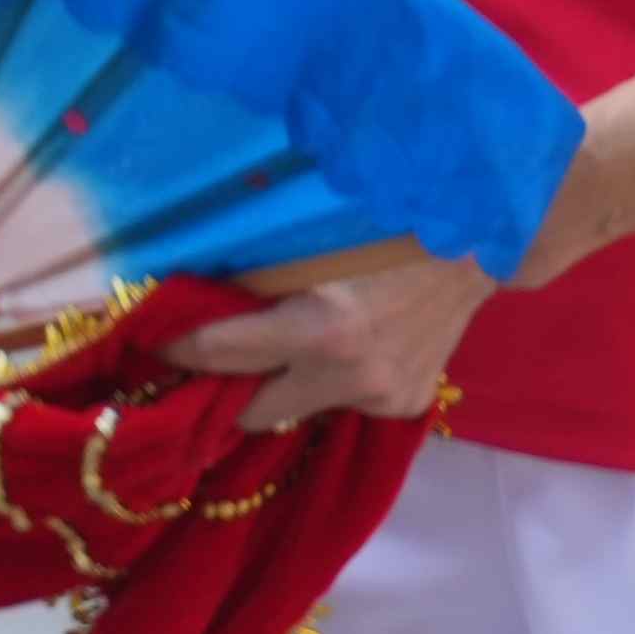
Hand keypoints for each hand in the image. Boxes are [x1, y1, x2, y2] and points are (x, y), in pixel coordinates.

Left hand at [153, 250, 495, 438]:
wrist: (482, 240)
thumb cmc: (389, 222)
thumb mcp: (313, 245)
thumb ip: (257, 279)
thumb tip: (194, 295)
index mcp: (323, 331)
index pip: (222, 353)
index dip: (178, 349)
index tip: (153, 345)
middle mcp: (352, 375)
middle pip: (254, 411)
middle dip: (226, 392)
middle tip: (203, 369)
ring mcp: (383, 396)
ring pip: (301, 408)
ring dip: (283, 384)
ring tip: (277, 351)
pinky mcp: (407, 403)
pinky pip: (346, 401)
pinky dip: (332, 380)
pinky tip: (346, 349)